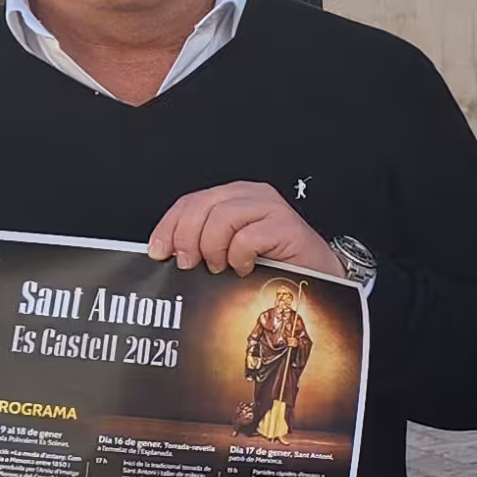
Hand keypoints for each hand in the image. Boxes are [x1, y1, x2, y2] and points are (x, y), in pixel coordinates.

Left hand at [149, 182, 341, 275]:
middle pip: (202, 205)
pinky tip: (245, 267)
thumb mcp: (229, 251)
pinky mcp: (286, 225)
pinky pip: (247, 237)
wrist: (319, 279)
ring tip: (221, 267)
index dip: (169, 225)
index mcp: (234, 197)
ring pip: (221, 217)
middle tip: (189, 263)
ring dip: (213, 248)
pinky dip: (239, 256)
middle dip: (187, 238)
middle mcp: (251, 196)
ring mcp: (270, 208)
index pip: (190, 201)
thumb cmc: (274, 266)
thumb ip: (203, 244)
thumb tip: (169, 254)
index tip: (158, 250)